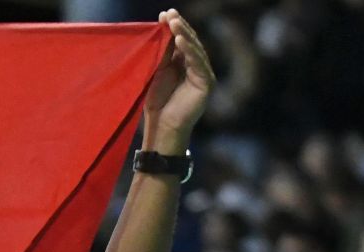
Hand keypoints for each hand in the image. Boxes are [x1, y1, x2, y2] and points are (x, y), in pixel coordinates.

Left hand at [144, 10, 213, 151]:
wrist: (162, 126)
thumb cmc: (156, 102)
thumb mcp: (157, 72)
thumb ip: (162, 53)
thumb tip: (162, 27)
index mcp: (184, 62)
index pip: (181, 40)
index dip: (174, 26)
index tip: (164, 14)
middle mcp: (196, 66)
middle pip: (190, 41)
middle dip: (179, 26)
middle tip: (169, 13)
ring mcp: (203, 73)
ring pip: (195, 49)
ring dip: (184, 34)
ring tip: (174, 23)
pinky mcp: (206, 83)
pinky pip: (198, 62)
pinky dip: (190, 50)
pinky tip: (181, 40)